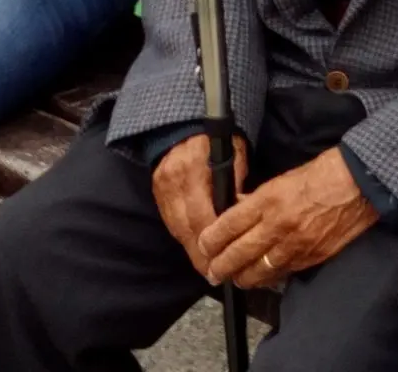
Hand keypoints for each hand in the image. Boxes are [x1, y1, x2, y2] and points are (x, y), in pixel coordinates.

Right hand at [153, 132, 249, 270]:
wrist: (182, 122)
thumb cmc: (215, 138)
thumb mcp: (234, 153)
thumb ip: (236, 182)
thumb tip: (241, 213)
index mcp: (193, 169)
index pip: (201, 215)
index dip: (212, 242)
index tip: (223, 259)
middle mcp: (172, 181)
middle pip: (185, 228)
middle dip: (200, 255)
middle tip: (214, 276)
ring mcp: (161, 187)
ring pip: (176, 228)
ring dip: (191, 250)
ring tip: (206, 269)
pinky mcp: (156, 192)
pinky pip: (170, 221)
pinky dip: (183, 237)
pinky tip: (194, 249)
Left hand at [196, 146, 378, 287]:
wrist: (359, 184)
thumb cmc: (322, 174)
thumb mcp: (282, 179)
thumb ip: (258, 199)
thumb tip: (238, 211)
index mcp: (268, 200)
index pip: (228, 225)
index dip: (211, 240)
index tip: (203, 246)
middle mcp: (277, 225)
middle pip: (238, 254)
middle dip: (220, 266)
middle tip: (211, 272)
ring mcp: (294, 244)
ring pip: (258, 271)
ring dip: (241, 278)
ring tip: (233, 280)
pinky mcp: (311, 257)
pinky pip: (281, 273)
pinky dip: (267, 278)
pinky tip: (260, 278)